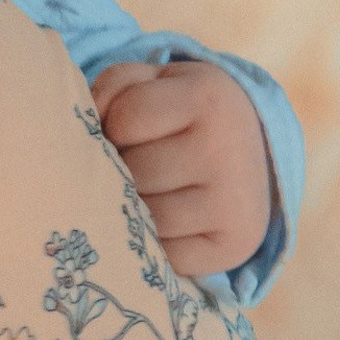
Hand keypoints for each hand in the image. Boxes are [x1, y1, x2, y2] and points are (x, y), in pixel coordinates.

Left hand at [89, 60, 273, 281]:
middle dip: (122, 169)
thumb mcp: (154, 83)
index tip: (128, 127)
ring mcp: (233, 204)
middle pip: (135, 171)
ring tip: (150, 191)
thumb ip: (113, 89)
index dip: (114, 124)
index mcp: (209, 98)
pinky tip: (167, 222)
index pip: (127, 117)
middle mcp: (227, 150)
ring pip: (146, 217)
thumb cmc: (185, 115)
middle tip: (138, 163)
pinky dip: (154, 244)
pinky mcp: (233, 247)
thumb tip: (87, 132)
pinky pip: (163, 256)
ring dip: (134, 208)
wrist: (252, 153)